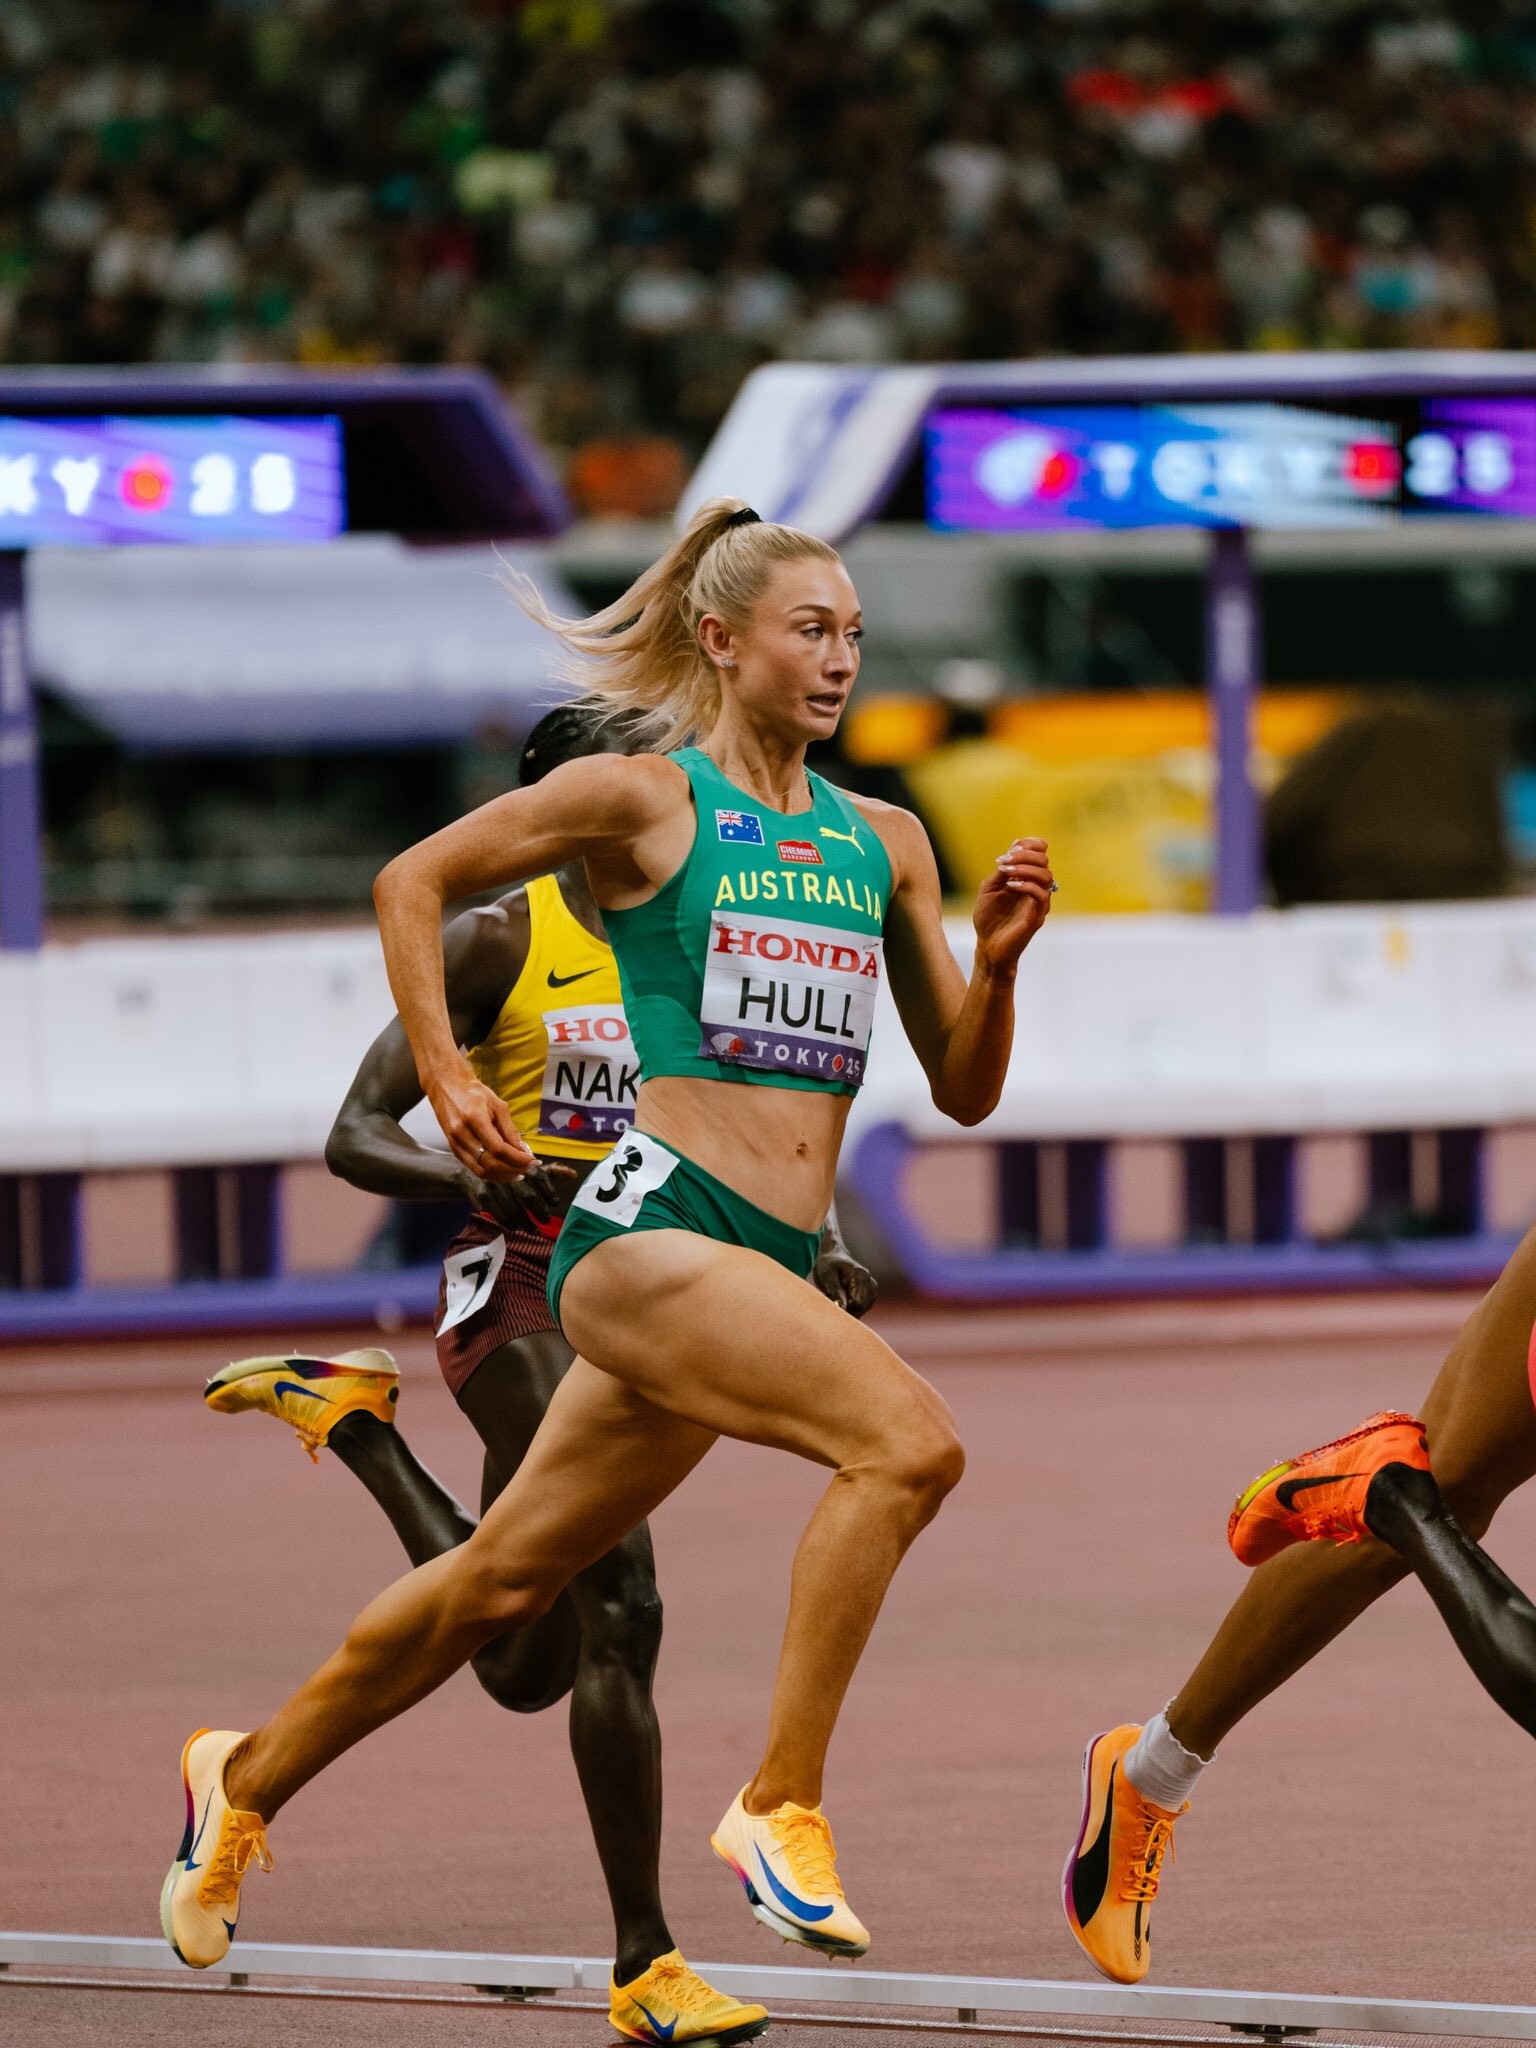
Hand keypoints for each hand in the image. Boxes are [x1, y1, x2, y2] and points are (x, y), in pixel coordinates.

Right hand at [430, 1061, 535, 1180]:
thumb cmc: (474, 1093)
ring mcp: (455, 1143)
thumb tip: (523, 1151)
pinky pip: (473, 1168)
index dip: (518, 1159)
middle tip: (529, 1168)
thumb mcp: (498, 1105)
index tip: (533, 1161)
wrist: (447, 1087)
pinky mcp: (453, 1149)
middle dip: (513, 1169)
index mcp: (474, 1119)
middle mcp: (462, 1134)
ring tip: (519, 1173)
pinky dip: (491, 1173)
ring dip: (502, 1176)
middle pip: (490, 1163)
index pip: (498, 1149)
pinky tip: (503, 1170)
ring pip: (481, 1171)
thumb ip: (510, 1130)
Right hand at [466, 1160, 576, 1229]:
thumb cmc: (508, 1171)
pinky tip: (516, 1228)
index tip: (555, 1203)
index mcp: (521, 1163)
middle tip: (546, 1220)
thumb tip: (573, 1175)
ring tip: (534, 1230)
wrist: (472, 1170)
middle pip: (528, 1195)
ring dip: (525, 1223)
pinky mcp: (483, 1196)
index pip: (539, 1176)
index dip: (549, 1191)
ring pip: (514, 1209)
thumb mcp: (528, 1168)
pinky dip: (509, 1224)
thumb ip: (551, 1171)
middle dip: (539, 1211)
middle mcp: (508, 1172)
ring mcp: (494, 1184)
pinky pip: (499, 1214)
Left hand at [814, 1241, 878, 1317]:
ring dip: (847, 1308)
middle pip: (860, 1308)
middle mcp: (871, 1283)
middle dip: (845, 1308)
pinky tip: (841, 1298)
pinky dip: (849, 1308)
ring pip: (860, 1311)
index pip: (857, 1303)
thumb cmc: (828, 1265)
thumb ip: (835, 1291)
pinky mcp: (869, 1297)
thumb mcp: (826, 1275)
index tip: (830, 1303)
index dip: (844, 1308)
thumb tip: (842, 1308)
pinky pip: (859, 1310)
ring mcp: (872, 1291)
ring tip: (836, 1295)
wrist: (833, 1257)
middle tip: (831, 1298)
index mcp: (862, 1276)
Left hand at [973, 836, 1053, 973]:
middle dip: (1025, 855)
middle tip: (1005, 861)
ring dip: (1025, 869)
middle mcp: (1036, 888)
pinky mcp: (1037, 916)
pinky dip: (1027, 885)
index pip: (1041, 853)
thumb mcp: (989, 888)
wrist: (988, 946)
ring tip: (1006, 873)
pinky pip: (1041, 895)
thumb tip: (1014, 847)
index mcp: (1027, 879)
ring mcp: (1039, 903)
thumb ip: (1002, 870)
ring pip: (1045, 875)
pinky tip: (1010, 886)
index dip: (1031, 844)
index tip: (1012, 848)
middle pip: (1044, 861)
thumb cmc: (988, 918)